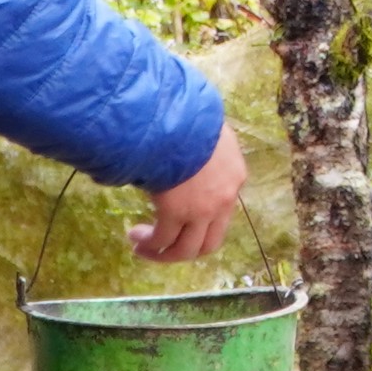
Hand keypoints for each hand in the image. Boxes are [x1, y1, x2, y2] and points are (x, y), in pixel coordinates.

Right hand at [131, 126, 247, 263]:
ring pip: (185, 249)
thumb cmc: (189, 117)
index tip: (178, 222)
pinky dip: (149, 244)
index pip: (224, 213)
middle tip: (163, 250)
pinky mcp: (177, 212)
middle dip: (183, 251)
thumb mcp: (207, 133)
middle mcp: (224, 199)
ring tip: (142, 248)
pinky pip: (162, 239)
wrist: (176, 116)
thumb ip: (202, 153)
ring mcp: (203, 209)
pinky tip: (135, 237)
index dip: (200, 224)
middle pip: (208, 243)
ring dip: (163, 254)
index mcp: (235, 177)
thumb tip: (184, 160)